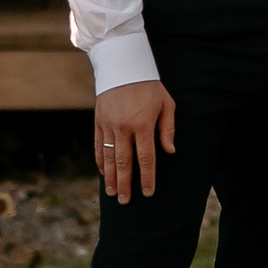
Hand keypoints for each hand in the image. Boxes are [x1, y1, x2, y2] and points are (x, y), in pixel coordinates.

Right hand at [94, 78, 175, 203]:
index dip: (147, 177)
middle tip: (126, 201)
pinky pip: (98, 146)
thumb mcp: (166, 103)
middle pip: (124, 162)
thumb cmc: (149, 86)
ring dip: (111, 177)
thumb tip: (170, 151)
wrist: (122, 66)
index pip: (145, 157)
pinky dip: (100, 161)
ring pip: (108, 157)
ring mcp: (108, 125)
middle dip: (126, 184)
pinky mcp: (98, 121)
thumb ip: (168, 128)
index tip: (148, 192)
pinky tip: (103, 174)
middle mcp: (123, 128)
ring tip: (113, 193)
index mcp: (142, 124)